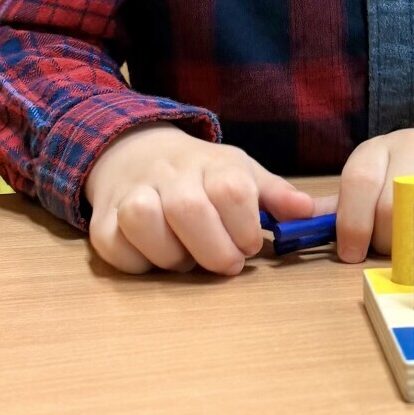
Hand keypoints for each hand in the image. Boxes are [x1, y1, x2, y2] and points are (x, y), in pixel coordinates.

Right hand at [84, 124, 315, 275]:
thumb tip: (310, 212)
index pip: (233, 190)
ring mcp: (131, 194)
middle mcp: (169, 174)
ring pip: (143, 220)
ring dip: (172, 254)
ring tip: (187, 258)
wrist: (134, 151)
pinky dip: (138, 262)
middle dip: (214, 249)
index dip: (246, 227)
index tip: (251, 243)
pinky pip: (114, 245)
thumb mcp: (240, 172)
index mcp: (211, 163)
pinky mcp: (103, 219)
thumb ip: (275, 195)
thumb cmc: (198, 173)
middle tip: (226, 263)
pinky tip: (155, 257)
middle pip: (189, 209)